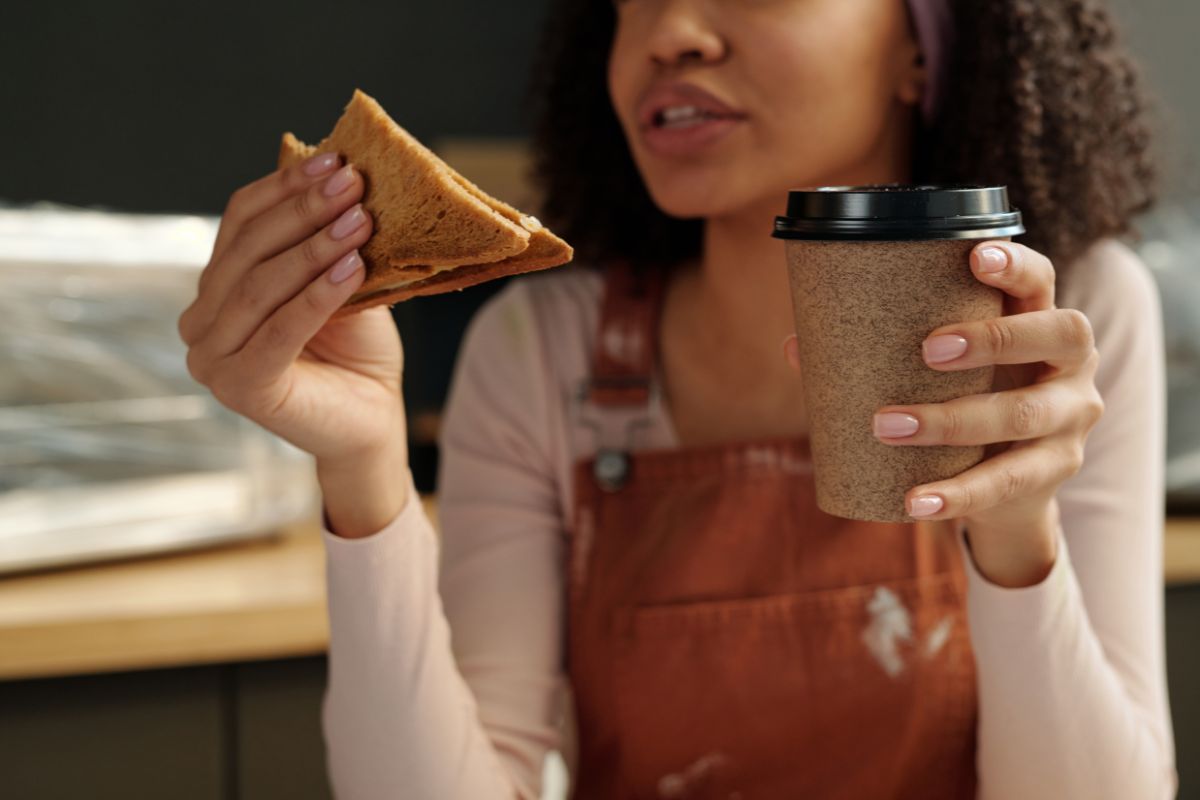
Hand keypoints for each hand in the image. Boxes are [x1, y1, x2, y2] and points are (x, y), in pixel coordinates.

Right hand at [179, 153, 409, 534]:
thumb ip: (325, 239)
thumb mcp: (342, 280)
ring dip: (314, 248)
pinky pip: (279, 330)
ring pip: (260, 286)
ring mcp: (213, 359)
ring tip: (361, 221)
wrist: (373, 418)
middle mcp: (201, 322)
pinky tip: (352, 268)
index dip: (285, 187)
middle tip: (353, 184)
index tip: (334, 159)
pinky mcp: (240, 389)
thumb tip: (336, 170)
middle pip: (247, 250)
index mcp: (216, 288)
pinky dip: (316, 296)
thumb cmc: (357, 349)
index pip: (239, 221)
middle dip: (304, 211)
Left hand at [784, 242, 1103, 585]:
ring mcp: (1072, 417)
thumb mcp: (939, 373)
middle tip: (926, 350)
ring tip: (886, 426)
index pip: (1039, 279)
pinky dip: (957, 494)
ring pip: (1022, 414)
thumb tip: (795, 346)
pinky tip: (916, 502)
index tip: (974, 256)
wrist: (1011, 486)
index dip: (1015, 264)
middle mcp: (1071, 362)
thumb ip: (879, 353)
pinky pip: (1009, 482)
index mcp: (1040, 319)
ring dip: (951, 421)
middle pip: (1054, 334)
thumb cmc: (965, 400)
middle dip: (991, 338)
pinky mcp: (1058, 469)